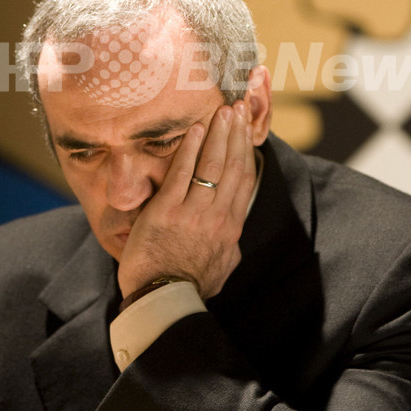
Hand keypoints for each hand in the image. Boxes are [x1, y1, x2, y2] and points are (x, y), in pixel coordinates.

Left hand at [118, 102, 255, 300]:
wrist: (163, 301)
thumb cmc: (191, 286)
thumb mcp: (223, 265)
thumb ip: (229, 241)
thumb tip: (233, 227)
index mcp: (231, 227)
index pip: (244, 180)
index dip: (246, 150)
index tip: (247, 129)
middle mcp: (217, 216)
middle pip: (232, 166)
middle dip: (236, 134)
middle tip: (237, 109)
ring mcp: (193, 212)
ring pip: (212, 165)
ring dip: (218, 135)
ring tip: (222, 111)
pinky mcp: (167, 211)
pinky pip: (182, 174)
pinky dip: (190, 149)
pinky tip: (195, 130)